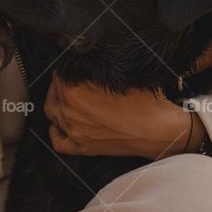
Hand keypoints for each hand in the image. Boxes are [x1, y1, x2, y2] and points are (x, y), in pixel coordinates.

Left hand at [44, 77, 204, 158]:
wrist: (159, 130)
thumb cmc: (143, 101)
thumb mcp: (117, 76)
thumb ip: (93, 70)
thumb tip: (82, 63)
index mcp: (75, 92)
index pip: (59, 74)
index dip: (67, 67)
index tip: (73, 66)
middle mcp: (70, 113)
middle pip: (54, 93)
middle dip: (61, 83)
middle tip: (72, 78)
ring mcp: (74, 132)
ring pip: (52, 114)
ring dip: (57, 103)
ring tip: (67, 97)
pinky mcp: (83, 148)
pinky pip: (58, 142)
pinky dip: (56, 132)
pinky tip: (61, 124)